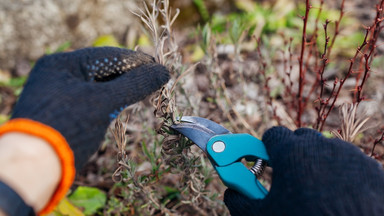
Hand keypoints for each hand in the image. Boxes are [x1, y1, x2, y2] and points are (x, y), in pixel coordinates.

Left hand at [11, 47, 169, 169]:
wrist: (34, 166)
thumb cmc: (69, 127)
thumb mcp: (104, 102)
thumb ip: (135, 85)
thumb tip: (163, 72)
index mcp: (62, 63)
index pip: (108, 56)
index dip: (137, 61)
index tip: (160, 68)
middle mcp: (58, 74)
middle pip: (103, 69)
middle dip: (129, 75)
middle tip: (155, 81)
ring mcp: (59, 92)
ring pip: (98, 84)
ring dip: (121, 88)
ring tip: (144, 92)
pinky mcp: (63, 110)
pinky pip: (92, 98)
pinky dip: (109, 100)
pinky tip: (124, 103)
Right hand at [224, 127, 383, 215]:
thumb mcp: (263, 215)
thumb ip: (240, 200)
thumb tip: (232, 192)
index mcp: (292, 153)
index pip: (273, 135)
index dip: (265, 148)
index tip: (263, 162)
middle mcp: (322, 146)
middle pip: (300, 139)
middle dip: (292, 153)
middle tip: (288, 177)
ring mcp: (350, 156)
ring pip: (325, 150)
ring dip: (316, 163)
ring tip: (315, 190)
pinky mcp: (370, 169)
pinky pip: (348, 163)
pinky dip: (340, 173)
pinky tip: (336, 195)